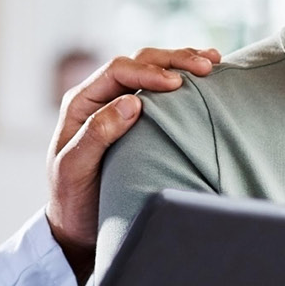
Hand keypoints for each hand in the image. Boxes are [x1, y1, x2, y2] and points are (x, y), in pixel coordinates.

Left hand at [45, 47, 219, 284]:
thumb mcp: (75, 168)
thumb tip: (132, 102)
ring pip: (151, 70)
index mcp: (80, 102)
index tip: (176, 84)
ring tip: (213, 61)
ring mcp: (117, 105)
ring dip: (181, 63)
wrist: (75, 224)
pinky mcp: (135, 118)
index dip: (148, 72)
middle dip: (172, 60)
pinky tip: (205, 78)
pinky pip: (159, 91)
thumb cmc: (72, 199)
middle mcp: (99, 97)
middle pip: (138, 62)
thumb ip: (97, 133)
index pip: (117, 71)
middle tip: (206, 66)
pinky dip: (182, 79)